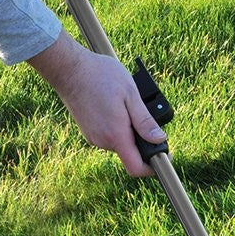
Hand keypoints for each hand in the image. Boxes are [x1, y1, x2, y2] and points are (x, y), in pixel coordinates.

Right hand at [28, 31, 167, 176]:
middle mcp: (103, 141)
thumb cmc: (100, 76)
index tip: (164, 156)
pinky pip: (109, 134)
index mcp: (116, 135)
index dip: (152, 167)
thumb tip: (159, 139)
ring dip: (130, 130)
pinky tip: (116, 106)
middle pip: (130, 152)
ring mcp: (93, 136)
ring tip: (128, 105)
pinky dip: (118, 126)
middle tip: (146, 114)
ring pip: (120, 142)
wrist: (69, 68)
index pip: (136, 167)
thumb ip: (145, 121)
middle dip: (143, 139)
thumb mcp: (130, 95)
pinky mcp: (88, 129)